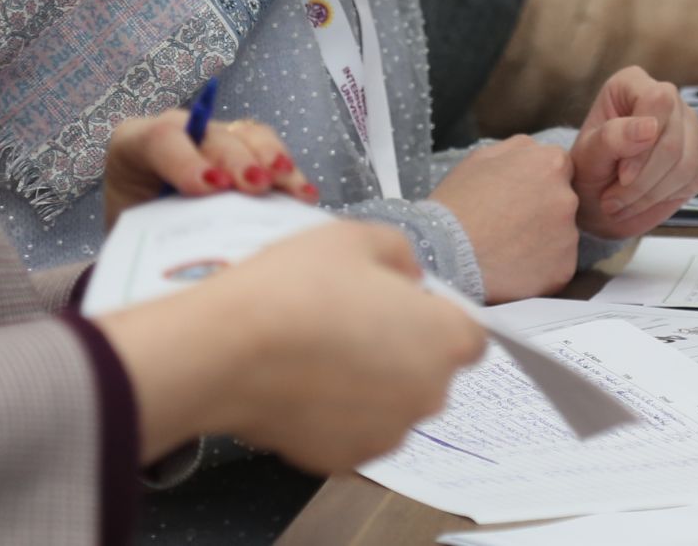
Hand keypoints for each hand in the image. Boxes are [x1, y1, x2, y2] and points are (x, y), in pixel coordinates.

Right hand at [97, 220, 486, 468]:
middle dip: (402, 350)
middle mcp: (428, 395)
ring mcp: (385, 434)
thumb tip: (408, 276)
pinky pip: (352, 429)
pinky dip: (335, 411)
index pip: (469, 335)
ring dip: (369, 383)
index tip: (401, 305)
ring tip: (320, 349)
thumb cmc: (296, 288)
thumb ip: (400, 254)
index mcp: (446, 339)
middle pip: (429, 371)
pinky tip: (301, 380)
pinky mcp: (342, 460)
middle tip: (352, 320)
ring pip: (390, 404)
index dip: (435, 316)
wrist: (228, 349)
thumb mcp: (358, 237)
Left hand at [101, 109, 318, 230]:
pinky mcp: (245, 155)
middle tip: (255, 186)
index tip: (210, 186)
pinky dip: (290, 174)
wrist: (142, 237)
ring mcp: (216, 141)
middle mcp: (181, 134)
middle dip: (238, 160)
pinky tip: (304, 196)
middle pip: (215, 136)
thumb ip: (154, 229)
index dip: (187, 160)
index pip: (162, 138)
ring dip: (273, 160)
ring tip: (290, 186)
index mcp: (135, 146)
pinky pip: (272, 154)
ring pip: (251, 137)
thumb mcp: (131, 230)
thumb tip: (193, 250)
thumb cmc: (134, 234)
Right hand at [429, 135, 580, 302]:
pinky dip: (540, 267)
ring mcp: (568, 235)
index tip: (518, 197)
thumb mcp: (482, 157)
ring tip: (507, 247)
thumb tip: (534, 151)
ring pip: (561, 235)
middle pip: (563, 201)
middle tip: (510, 224)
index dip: (537, 183)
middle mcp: (567, 197)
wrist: (444, 252)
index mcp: (551, 163)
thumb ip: (518, 150)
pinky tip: (512, 267)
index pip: (559, 169)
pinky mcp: (563, 268)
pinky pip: (556, 265)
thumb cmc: (458, 202)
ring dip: (542, 240)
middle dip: (543, 210)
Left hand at [569, 67, 697, 240]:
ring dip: (653, 194)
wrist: (598, 196)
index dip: (644, 145)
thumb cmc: (590, 169)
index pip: (658, 100)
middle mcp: (666, 96)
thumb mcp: (588, 154)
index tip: (622, 175)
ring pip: (687, 163)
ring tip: (625, 203)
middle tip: (613, 200)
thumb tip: (649, 127)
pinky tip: (649, 196)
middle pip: (673, 139)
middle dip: (643, 181)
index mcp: (632, 83)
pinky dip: (672, 196)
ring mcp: (690, 121)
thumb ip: (613, 137)